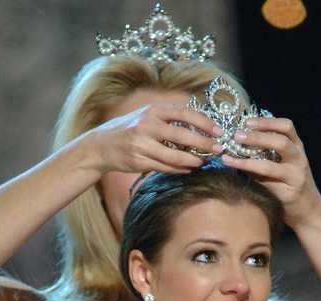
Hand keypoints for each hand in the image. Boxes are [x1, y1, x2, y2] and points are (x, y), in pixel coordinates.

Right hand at [83, 103, 223, 175]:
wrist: (100, 146)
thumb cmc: (129, 129)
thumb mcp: (147, 116)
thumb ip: (169, 119)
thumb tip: (199, 128)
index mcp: (153, 111)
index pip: (184, 113)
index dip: (204, 122)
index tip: (219, 131)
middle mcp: (147, 125)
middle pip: (182, 136)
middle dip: (203, 144)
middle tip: (218, 149)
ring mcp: (142, 145)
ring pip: (174, 156)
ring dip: (193, 160)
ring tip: (204, 162)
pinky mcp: (138, 161)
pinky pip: (164, 167)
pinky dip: (179, 169)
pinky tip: (188, 168)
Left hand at [220, 117, 320, 229]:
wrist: (307, 210)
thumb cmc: (290, 183)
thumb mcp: (284, 163)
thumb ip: (267, 152)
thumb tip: (237, 141)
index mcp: (297, 147)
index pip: (286, 127)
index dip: (267, 122)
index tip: (247, 121)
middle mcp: (299, 159)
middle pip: (280, 142)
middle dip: (256, 137)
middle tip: (236, 136)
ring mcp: (295, 176)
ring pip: (270, 166)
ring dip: (247, 160)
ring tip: (229, 156)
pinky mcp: (288, 193)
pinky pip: (265, 184)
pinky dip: (248, 178)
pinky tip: (235, 174)